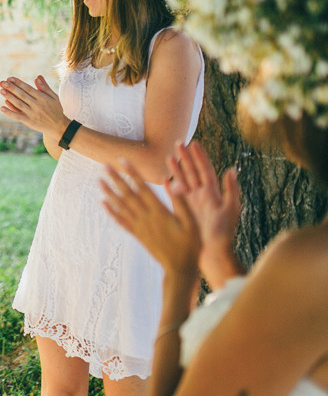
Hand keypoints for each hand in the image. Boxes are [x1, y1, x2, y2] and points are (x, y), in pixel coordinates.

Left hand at [0, 75, 68, 137]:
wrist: (60, 127)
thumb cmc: (56, 110)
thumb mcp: (53, 97)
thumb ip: (45, 87)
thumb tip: (37, 77)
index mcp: (42, 98)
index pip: (28, 88)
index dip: (18, 83)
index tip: (9, 78)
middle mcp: (36, 105)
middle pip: (22, 95)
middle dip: (11, 88)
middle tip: (1, 82)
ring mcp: (32, 114)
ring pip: (18, 104)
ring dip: (9, 97)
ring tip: (1, 90)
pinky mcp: (29, 122)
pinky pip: (18, 116)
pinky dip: (10, 112)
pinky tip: (2, 107)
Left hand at [101, 160, 200, 276]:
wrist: (179, 269)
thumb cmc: (190, 245)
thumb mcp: (191, 222)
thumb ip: (181, 202)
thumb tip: (174, 183)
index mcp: (159, 212)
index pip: (143, 188)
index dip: (133, 173)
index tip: (123, 160)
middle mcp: (146, 218)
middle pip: (128, 194)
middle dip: (116, 179)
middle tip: (104, 166)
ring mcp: (139, 227)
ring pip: (121, 206)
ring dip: (109, 193)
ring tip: (99, 181)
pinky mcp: (137, 235)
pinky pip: (121, 221)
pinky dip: (111, 211)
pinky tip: (104, 203)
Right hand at [167, 142, 241, 284]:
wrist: (213, 253)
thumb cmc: (224, 233)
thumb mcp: (231, 210)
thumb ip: (232, 190)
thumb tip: (232, 169)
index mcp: (213, 193)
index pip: (205, 170)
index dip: (199, 157)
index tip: (193, 143)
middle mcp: (202, 195)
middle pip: (193, 172)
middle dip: (186, 157)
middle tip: (178, 142)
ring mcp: (192, 203)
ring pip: (183, 181)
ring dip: (177, 169)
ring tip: (169, 157)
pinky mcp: (184, 211)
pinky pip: (176, 196)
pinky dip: (171, 187)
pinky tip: (164, 179)